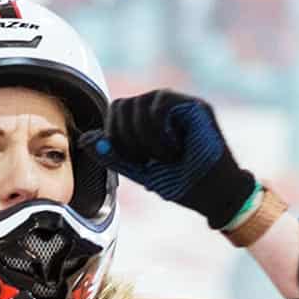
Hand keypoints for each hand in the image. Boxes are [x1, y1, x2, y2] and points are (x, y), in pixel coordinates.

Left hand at [80, 89, 257, 227]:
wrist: (213, 194)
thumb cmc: (181, 183)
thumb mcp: (139, 171)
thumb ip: (114, 155)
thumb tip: (85, 140)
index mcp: (147, 120)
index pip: (115, 111)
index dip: (113, 135)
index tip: (131, 161)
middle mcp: (161, 107)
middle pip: (121, 105)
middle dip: (125, 138)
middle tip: (145, 161)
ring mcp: (179, 104)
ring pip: (139, 104)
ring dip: (145, 138)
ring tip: (164, 157)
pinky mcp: (194, 106)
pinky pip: (160, 104)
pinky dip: (160, 132)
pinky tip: (174, 148)